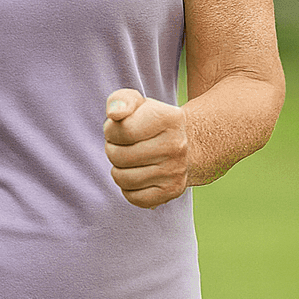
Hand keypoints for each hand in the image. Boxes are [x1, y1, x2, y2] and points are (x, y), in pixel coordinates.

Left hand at [104, 88, 188, 208]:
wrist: (188, 143)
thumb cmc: (152, 121)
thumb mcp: (138, 103)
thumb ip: (121, 100)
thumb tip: (115, 114)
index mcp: (169, 118)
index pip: (123, 130)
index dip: (111, 131)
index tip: (116, 129)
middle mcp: (176, 145)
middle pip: (120, 156)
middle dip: (112, 149)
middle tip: (122, 145)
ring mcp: (176, 171)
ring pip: (123, 178)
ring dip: (118, 169)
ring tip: (128, 160)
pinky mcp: (172, 191)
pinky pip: (133, 197)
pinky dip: (128, 188)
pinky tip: (136, 175)